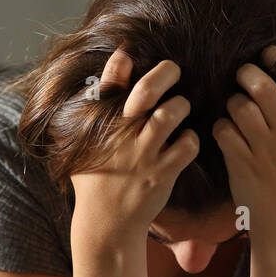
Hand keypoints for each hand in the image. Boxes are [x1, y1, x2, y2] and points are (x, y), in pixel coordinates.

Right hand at [69, 49, 199, 247]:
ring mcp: (142, 154)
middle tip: (175, 71)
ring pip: (172, 112)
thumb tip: (115, 63)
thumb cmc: (95, 179)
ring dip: (181, 106)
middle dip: (166, 73)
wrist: (106, 224)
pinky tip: (184, 142)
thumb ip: (96, 104)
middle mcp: (120, 135)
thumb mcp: (84, 143)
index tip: (130, 53)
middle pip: (146, 90)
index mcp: (100, 125)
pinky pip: (188, 144)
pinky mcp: (162, 173)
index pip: (108, 82)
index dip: (121, 62)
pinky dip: (191, 140)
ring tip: (179, 111)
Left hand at [211, 45, 275, 254]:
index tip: (267, 55)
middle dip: (247, 74)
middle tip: (241, 76)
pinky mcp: (242, 163)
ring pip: (239, 106)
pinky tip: (224, 135)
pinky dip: (219, 129)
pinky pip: (223, 131)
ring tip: (233, 112)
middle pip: (263, 87)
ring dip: (230, 104)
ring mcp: (264, 148)